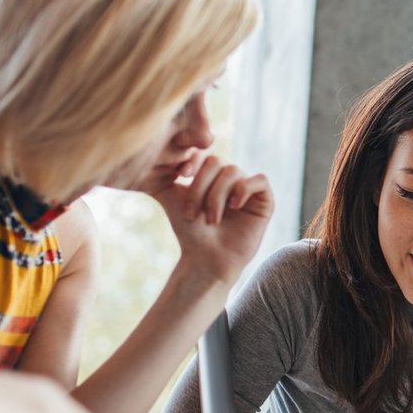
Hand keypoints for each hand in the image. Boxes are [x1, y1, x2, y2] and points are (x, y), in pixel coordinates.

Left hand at [147, 153, 273, 288]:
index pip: (204, 153)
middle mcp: (230, 178)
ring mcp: (248, 188)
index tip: (182, 176)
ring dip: (217, 196)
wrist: (206, 259)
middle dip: (201, 187)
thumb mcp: (172, 200)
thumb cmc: (190, 232)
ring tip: (211, 220)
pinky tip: (234, 206)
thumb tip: (148, 158)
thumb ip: (163, 177)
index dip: (193, 161)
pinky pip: (260, 180)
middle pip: (217, 162)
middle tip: (192, 212)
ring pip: (234, 172)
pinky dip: (245, 189)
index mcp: (210, 174)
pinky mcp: (265, 201)